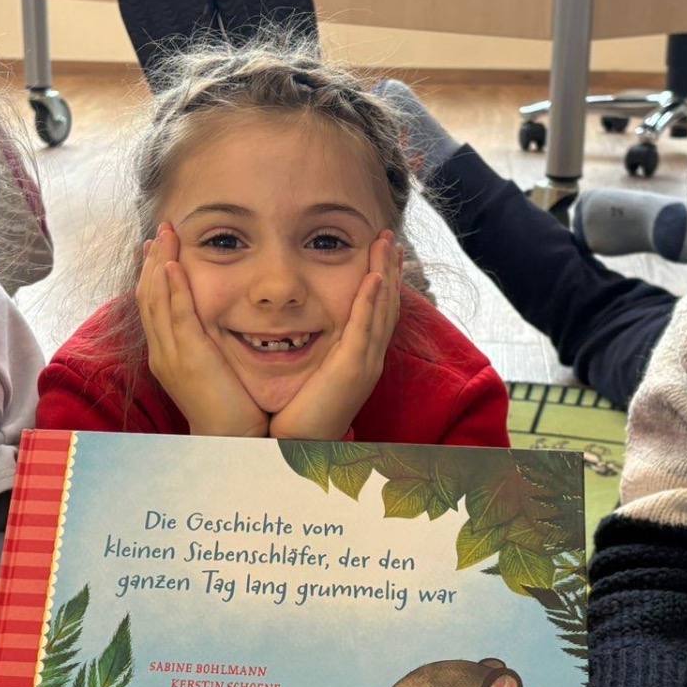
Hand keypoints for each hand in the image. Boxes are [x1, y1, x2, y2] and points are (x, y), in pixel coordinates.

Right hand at [137, 225, 269, 436]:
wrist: (231, 439)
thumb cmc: (229, 408)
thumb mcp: (211, 370)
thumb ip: (207, 345)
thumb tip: (212, 325)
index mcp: (166, 354)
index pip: (153, 305)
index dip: (152, 274)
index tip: (158, 248)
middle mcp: (162, 352)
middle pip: (148, 296)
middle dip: (152, 260)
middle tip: (161, 231)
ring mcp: (172, 355)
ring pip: (157, 300)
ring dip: (160, 264)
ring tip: (165, 236)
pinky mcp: (190, 358)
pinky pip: (177, 315)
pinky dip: (173, 288)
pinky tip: (173, 265)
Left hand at [269, 232, 402, 441]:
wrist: (297, 448)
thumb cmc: (298, 412)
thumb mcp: (312, 372)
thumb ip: (315, 350)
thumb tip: (302, 328)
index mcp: (358, 358)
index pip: (376, 312)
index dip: (382, 281)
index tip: (380, 254)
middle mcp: (368, 358)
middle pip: (387, 305)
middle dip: (389, 270)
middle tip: (389, 238)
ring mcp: (364, 364)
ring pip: (382, 311)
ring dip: (385, 275)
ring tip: (386, 245)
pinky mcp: (352, 370)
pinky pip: (365, 329)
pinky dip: (371, 301)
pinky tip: (373, 278)